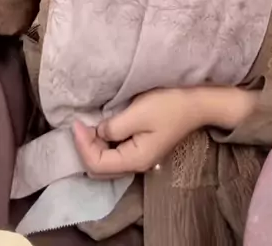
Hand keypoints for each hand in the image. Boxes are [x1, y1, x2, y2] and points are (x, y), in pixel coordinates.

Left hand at [73, 87, 201, 178]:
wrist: (195, 103)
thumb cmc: (168, 106)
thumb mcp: (137, 113)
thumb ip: (113, 127)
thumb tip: (98, 132)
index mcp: (135, 160)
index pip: (97, 164)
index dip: (82, 145)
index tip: (76, 123)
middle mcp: (136, 165)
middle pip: (100, 168)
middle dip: (85, 148)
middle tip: (80, 124)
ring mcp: (140, 158)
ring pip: (107, 162)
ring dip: (93, 146)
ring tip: (88, 125)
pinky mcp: (142, 148)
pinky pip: (115, 153)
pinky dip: (103, 143)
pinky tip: (102, 128)